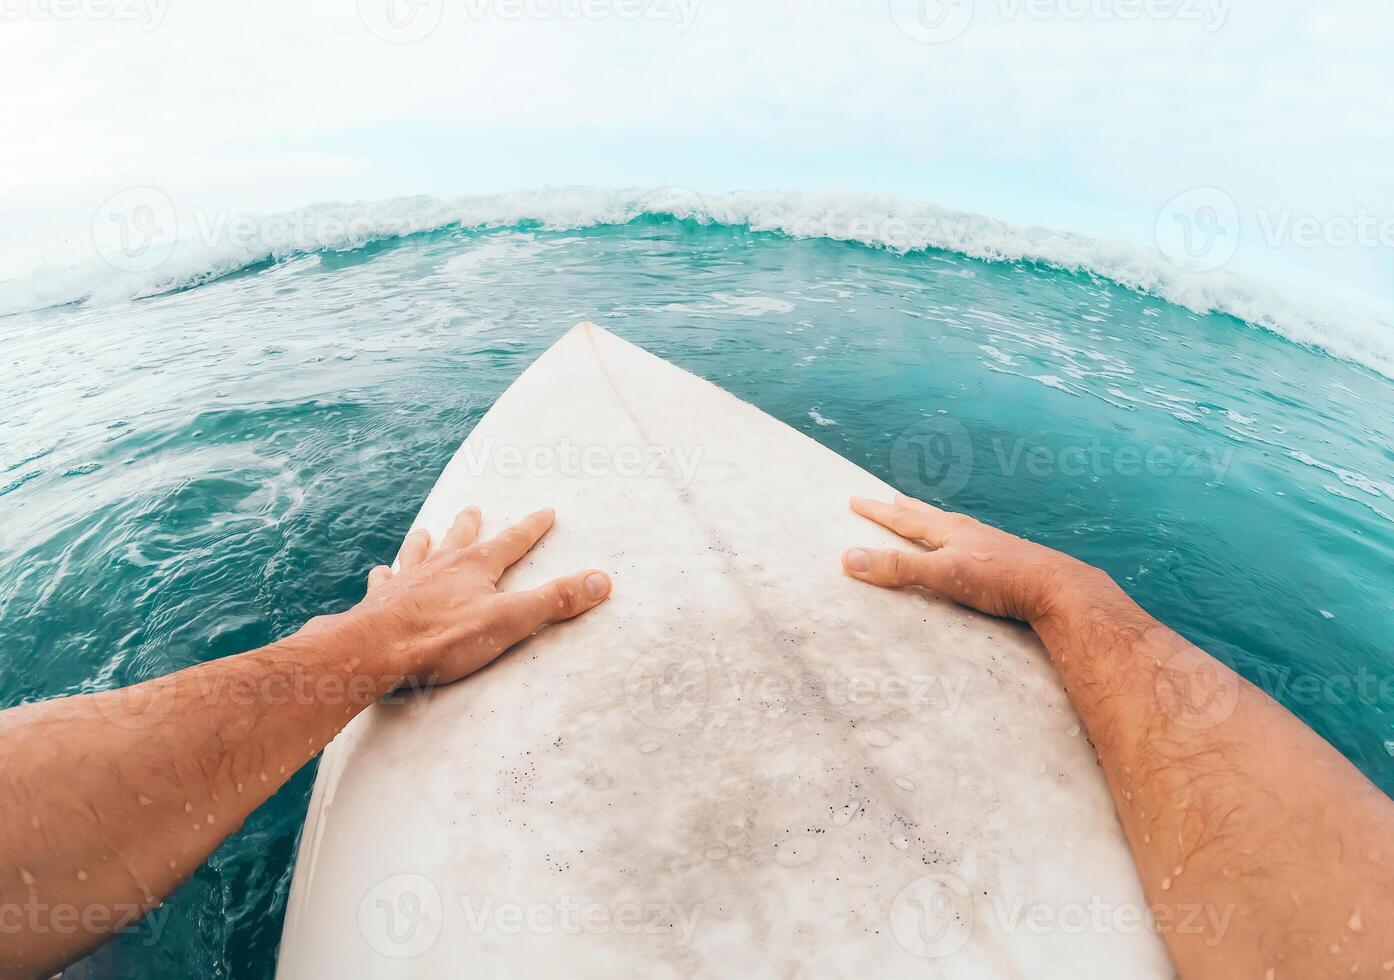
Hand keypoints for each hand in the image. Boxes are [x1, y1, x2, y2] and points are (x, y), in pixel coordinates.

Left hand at [347, 505, 611, 685]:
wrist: (376, 649)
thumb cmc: (445, 637)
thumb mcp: (510, 621)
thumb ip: (555, 600)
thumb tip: (601, 580)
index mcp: (475, 567)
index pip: (512, 542)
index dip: (531, 527)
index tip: (546, 511)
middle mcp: (440, 566)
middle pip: (459, 539)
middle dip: (470, 526)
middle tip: (473, 508)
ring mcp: (407, 581)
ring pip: (418, 552)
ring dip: (424, 542)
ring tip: (424, 532)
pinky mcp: (380, 602)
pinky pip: (383, 582)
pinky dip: (385, 575)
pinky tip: (380, 572)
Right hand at [841, 494, 1106, 623]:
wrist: (1056, 588)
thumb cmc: (1000, 579)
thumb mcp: (942, 574)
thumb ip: (897, 568)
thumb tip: (849, 558)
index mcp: (949, 532)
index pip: (904, 520)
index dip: (878, 512)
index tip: (856, 499)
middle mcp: (968, 532)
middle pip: (929, 516)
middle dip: (906, 509)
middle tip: (891, 497)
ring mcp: (989, 545)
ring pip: (953, 528)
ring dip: (933, 522)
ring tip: (927, 518)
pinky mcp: (1005, 562)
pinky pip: (971, 544)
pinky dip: (957, 541)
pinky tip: (967, 550)